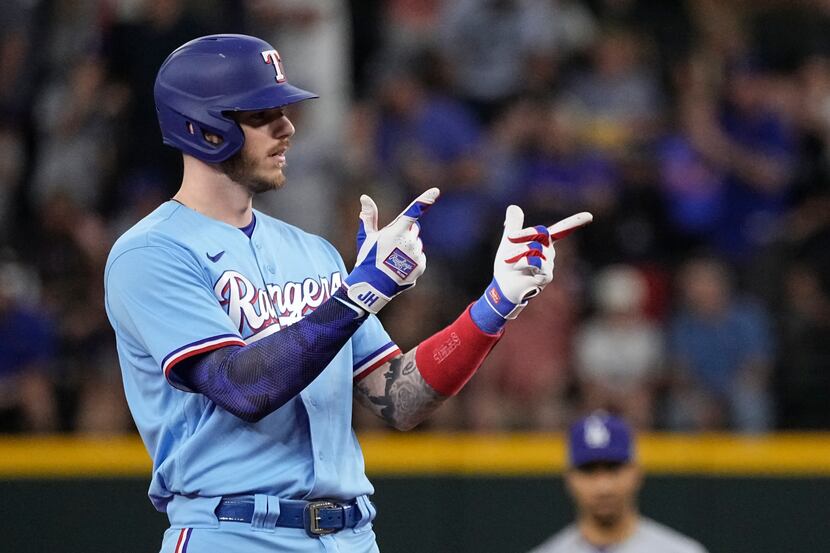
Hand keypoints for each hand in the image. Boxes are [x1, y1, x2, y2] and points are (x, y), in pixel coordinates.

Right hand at [342, 188, 439, 313]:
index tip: (435, 191)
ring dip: (408, 248)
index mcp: (397, 231)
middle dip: (404, 233)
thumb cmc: (367, 259)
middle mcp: (410, 241)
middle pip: (413, 229)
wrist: (373, 286)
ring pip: (416, 244)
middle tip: (389, 246)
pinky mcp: (421, 265)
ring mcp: (416, 254)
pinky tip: (399, 267)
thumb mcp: (366, 237)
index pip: (413, 211)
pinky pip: (419, 257)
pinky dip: (412, 260)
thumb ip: (368, 216)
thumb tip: (365, 197)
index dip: (425, 200)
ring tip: (393, 260)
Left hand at [482, 206, 592, 319]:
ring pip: (535, 248)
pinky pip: (537, 262)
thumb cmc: (508, 265)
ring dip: (518, 252)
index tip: (589, 216)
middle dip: (524, 234)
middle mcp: (550, 252)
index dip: (575, 222)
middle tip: (510, 238)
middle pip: (542, 233)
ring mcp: (550, 264)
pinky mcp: (547, 277)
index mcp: (544, 242)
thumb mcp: (509, 242)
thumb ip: (513, 224)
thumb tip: (513, 207)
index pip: (561, 230)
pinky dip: (523, 262)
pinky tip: (517, 267)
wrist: (504, 287)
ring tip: (509, 260)